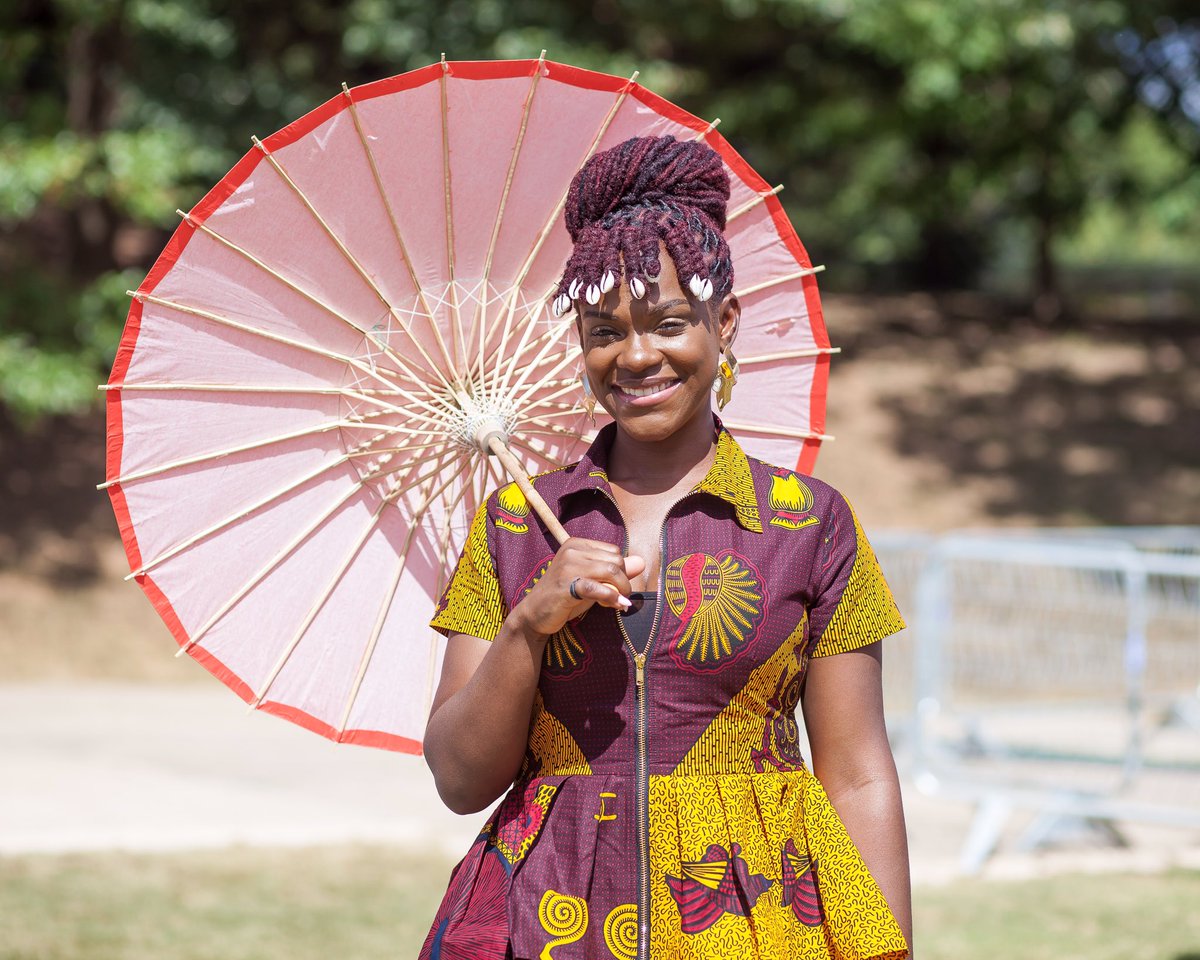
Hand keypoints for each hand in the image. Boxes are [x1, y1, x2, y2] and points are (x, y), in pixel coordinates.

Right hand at [514, 537, 645, 636]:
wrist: (535, 614)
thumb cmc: (565, 597)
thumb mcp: (592, 581)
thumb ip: (615, 572)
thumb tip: (641, 562)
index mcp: (576, 543)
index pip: (614, 551)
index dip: (621, 571)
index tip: (616, 588)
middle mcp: (571, 550)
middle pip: (615, 560)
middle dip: (623, 581)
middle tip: (619, 598)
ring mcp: (567, 566)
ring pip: (610, 572)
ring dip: (620, 590)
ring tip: (619, 603)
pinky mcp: (566, 584)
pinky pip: (598, 588)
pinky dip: (612, 598)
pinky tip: (617, 606)